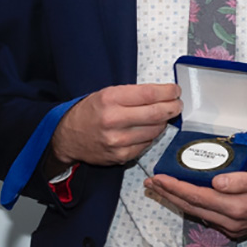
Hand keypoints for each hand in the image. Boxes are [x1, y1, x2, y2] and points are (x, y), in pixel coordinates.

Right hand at [51, 83, 180, 165]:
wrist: (68, 138)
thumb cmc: (89, 112)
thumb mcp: (106, 94)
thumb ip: (132, 94)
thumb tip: (162, 94)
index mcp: (110, 99)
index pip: (149, 94)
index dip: (168, 92)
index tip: (175, 90)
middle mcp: (113, 120)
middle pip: (156, 114)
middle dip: (173, 107)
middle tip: (178, 104)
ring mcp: (117, 141)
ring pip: (154, 131)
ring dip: (163, 123)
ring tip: (163, 116)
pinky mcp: (120, 156)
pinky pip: (146, 145)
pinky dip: (151, 136)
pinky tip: (148, 130)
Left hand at [145, 162, 246, 240]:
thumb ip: (242, 181)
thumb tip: (216, 182)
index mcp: (237, 207)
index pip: (197, 196)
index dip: (175, 186)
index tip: (157, 176)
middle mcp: (232, 221)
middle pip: (192, 207)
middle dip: (170, 194)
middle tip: (151, 182)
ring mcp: (235, 226)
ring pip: (199, 213)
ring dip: (179, 201)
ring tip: (163, 189)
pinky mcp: (239, 226)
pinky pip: (209, 216)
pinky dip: (193, 206)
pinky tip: (188, 198)